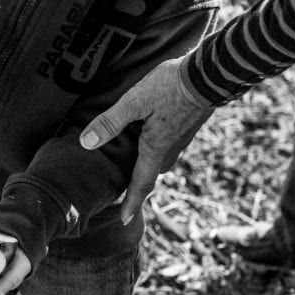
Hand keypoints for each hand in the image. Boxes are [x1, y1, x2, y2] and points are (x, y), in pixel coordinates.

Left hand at [78, 56, 214, 223]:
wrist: (208, 75)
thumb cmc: (170, 87)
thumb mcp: (134, 102)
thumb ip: (110, 122)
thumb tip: (86, 143)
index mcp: (156, 148)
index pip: (141, 183)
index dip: (131, 202)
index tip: (124, 219)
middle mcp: (170, 149)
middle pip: (150, 174)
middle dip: (136, 186)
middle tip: (121, 195)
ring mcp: (181, 139)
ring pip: (160, 161)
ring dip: (146, 169)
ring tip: (131, 171)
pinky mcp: (186, 128)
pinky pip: (167, 149)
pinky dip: (154, 153)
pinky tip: (148, 142)